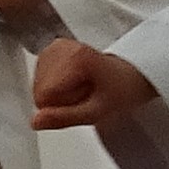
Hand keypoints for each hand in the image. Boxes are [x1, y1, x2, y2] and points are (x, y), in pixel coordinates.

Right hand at [30, 36, 156, 131]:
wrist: (134, 73)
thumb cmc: (123, 89)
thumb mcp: (96, 112)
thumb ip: (64, 117)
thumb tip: (35, 121)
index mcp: (74, 58)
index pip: (43, 96)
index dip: (61, 107)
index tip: (83, 101)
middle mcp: (61, 47)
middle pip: (39, 90)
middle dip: (60, 99)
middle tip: (86, 94)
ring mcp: (55, 46)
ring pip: (38, 84)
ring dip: (58, 92)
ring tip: (84, 86)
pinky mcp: (53, 48)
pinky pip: (41, 76)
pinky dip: (55, 83)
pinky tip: (74, 80)